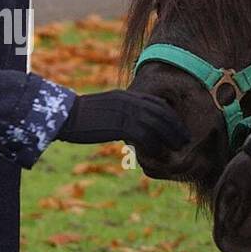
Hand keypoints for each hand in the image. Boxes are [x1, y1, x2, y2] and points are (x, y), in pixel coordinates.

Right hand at [56, 91, 188, 152]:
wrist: (65, 115)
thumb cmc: (80, 115)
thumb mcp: (105, 108)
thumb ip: (120, 112)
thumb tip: (129, 127)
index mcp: (127, 95)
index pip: (157, 102)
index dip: (170, 116)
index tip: (178, 128)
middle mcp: (130, 100)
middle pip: (161, 112)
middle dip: (176, 127)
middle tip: (185, 141)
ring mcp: (126, 111)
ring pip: (157, 124)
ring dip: (170, 138)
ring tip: (177, 150)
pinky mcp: (121, 125)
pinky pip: (145, 136)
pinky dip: (154, 147)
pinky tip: (157, 156)